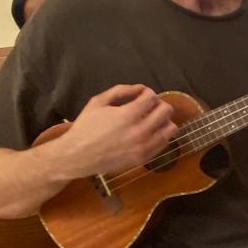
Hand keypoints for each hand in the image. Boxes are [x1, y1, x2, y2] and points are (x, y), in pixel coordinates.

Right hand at [59, 84, 176, 176]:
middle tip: (148, 107)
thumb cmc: (85, 127)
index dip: (148, 93)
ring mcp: (144, 147)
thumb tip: (141, 88)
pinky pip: (164, 143)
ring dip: (163, 120)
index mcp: (127, 115)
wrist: (77, 156)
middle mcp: (140, 131)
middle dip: (158, 104)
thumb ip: (121, 90)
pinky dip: (160, 135)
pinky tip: (149, 133)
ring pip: (170, 129)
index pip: (152, 97)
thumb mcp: (98, 102)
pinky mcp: (144, 159)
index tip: (141, 96)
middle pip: (166, 111)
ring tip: (151, 120)